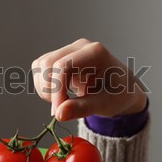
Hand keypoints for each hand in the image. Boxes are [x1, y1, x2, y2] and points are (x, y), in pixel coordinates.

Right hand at [32, 38, 146, 120]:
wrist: (121, 89)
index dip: (56, 89)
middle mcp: (79, 46)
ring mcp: (68, 50)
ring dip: (45, 88)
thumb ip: (82, 108)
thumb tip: (59, 114)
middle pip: (47, 63)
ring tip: (63, 101)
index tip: (58, 112)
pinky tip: (60, 95)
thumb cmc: (118, 94)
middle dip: (49, 89)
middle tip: (62, 108)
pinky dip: (44, 86)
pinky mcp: (59, 58)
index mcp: (95, 52)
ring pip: (40, 66)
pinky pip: (40, 69)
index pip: (63, 65)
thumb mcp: (105, 104)